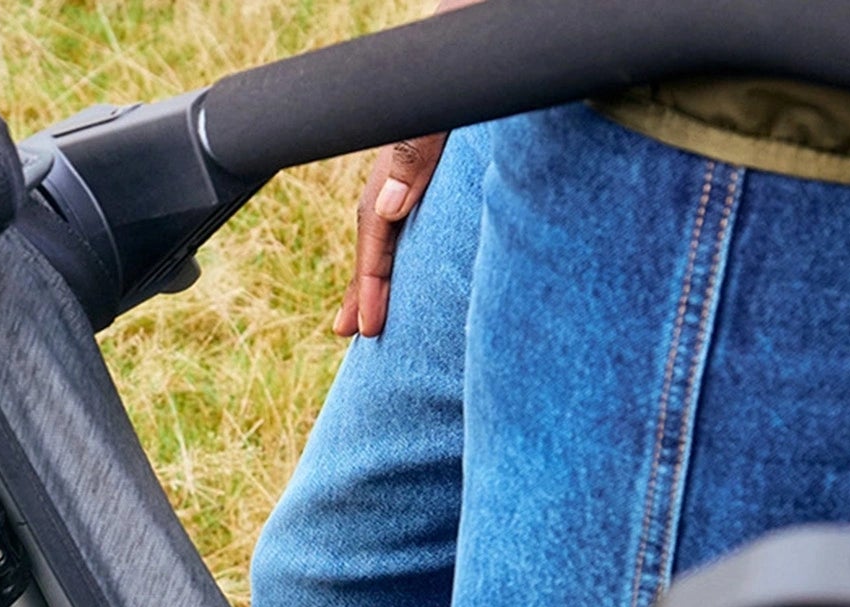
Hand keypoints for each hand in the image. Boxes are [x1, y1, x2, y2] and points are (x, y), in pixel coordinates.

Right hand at [329, 0, 483, 338]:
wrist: (494, 17)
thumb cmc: (475, 54)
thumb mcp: (443, 100)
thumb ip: (417, 144)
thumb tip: (390, 206)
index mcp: (408, 151)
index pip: (377, 226)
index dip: (369, 279)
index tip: (364, 327)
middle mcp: (415, 152)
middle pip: (380, 224)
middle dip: (366, 280)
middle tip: (354, 331)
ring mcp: (432, 147)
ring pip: (400, 212)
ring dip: (386, 258)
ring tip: (376, 301)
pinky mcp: (452, 139)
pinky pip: (427, 195)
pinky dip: (415, 228)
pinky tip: (418, 241)